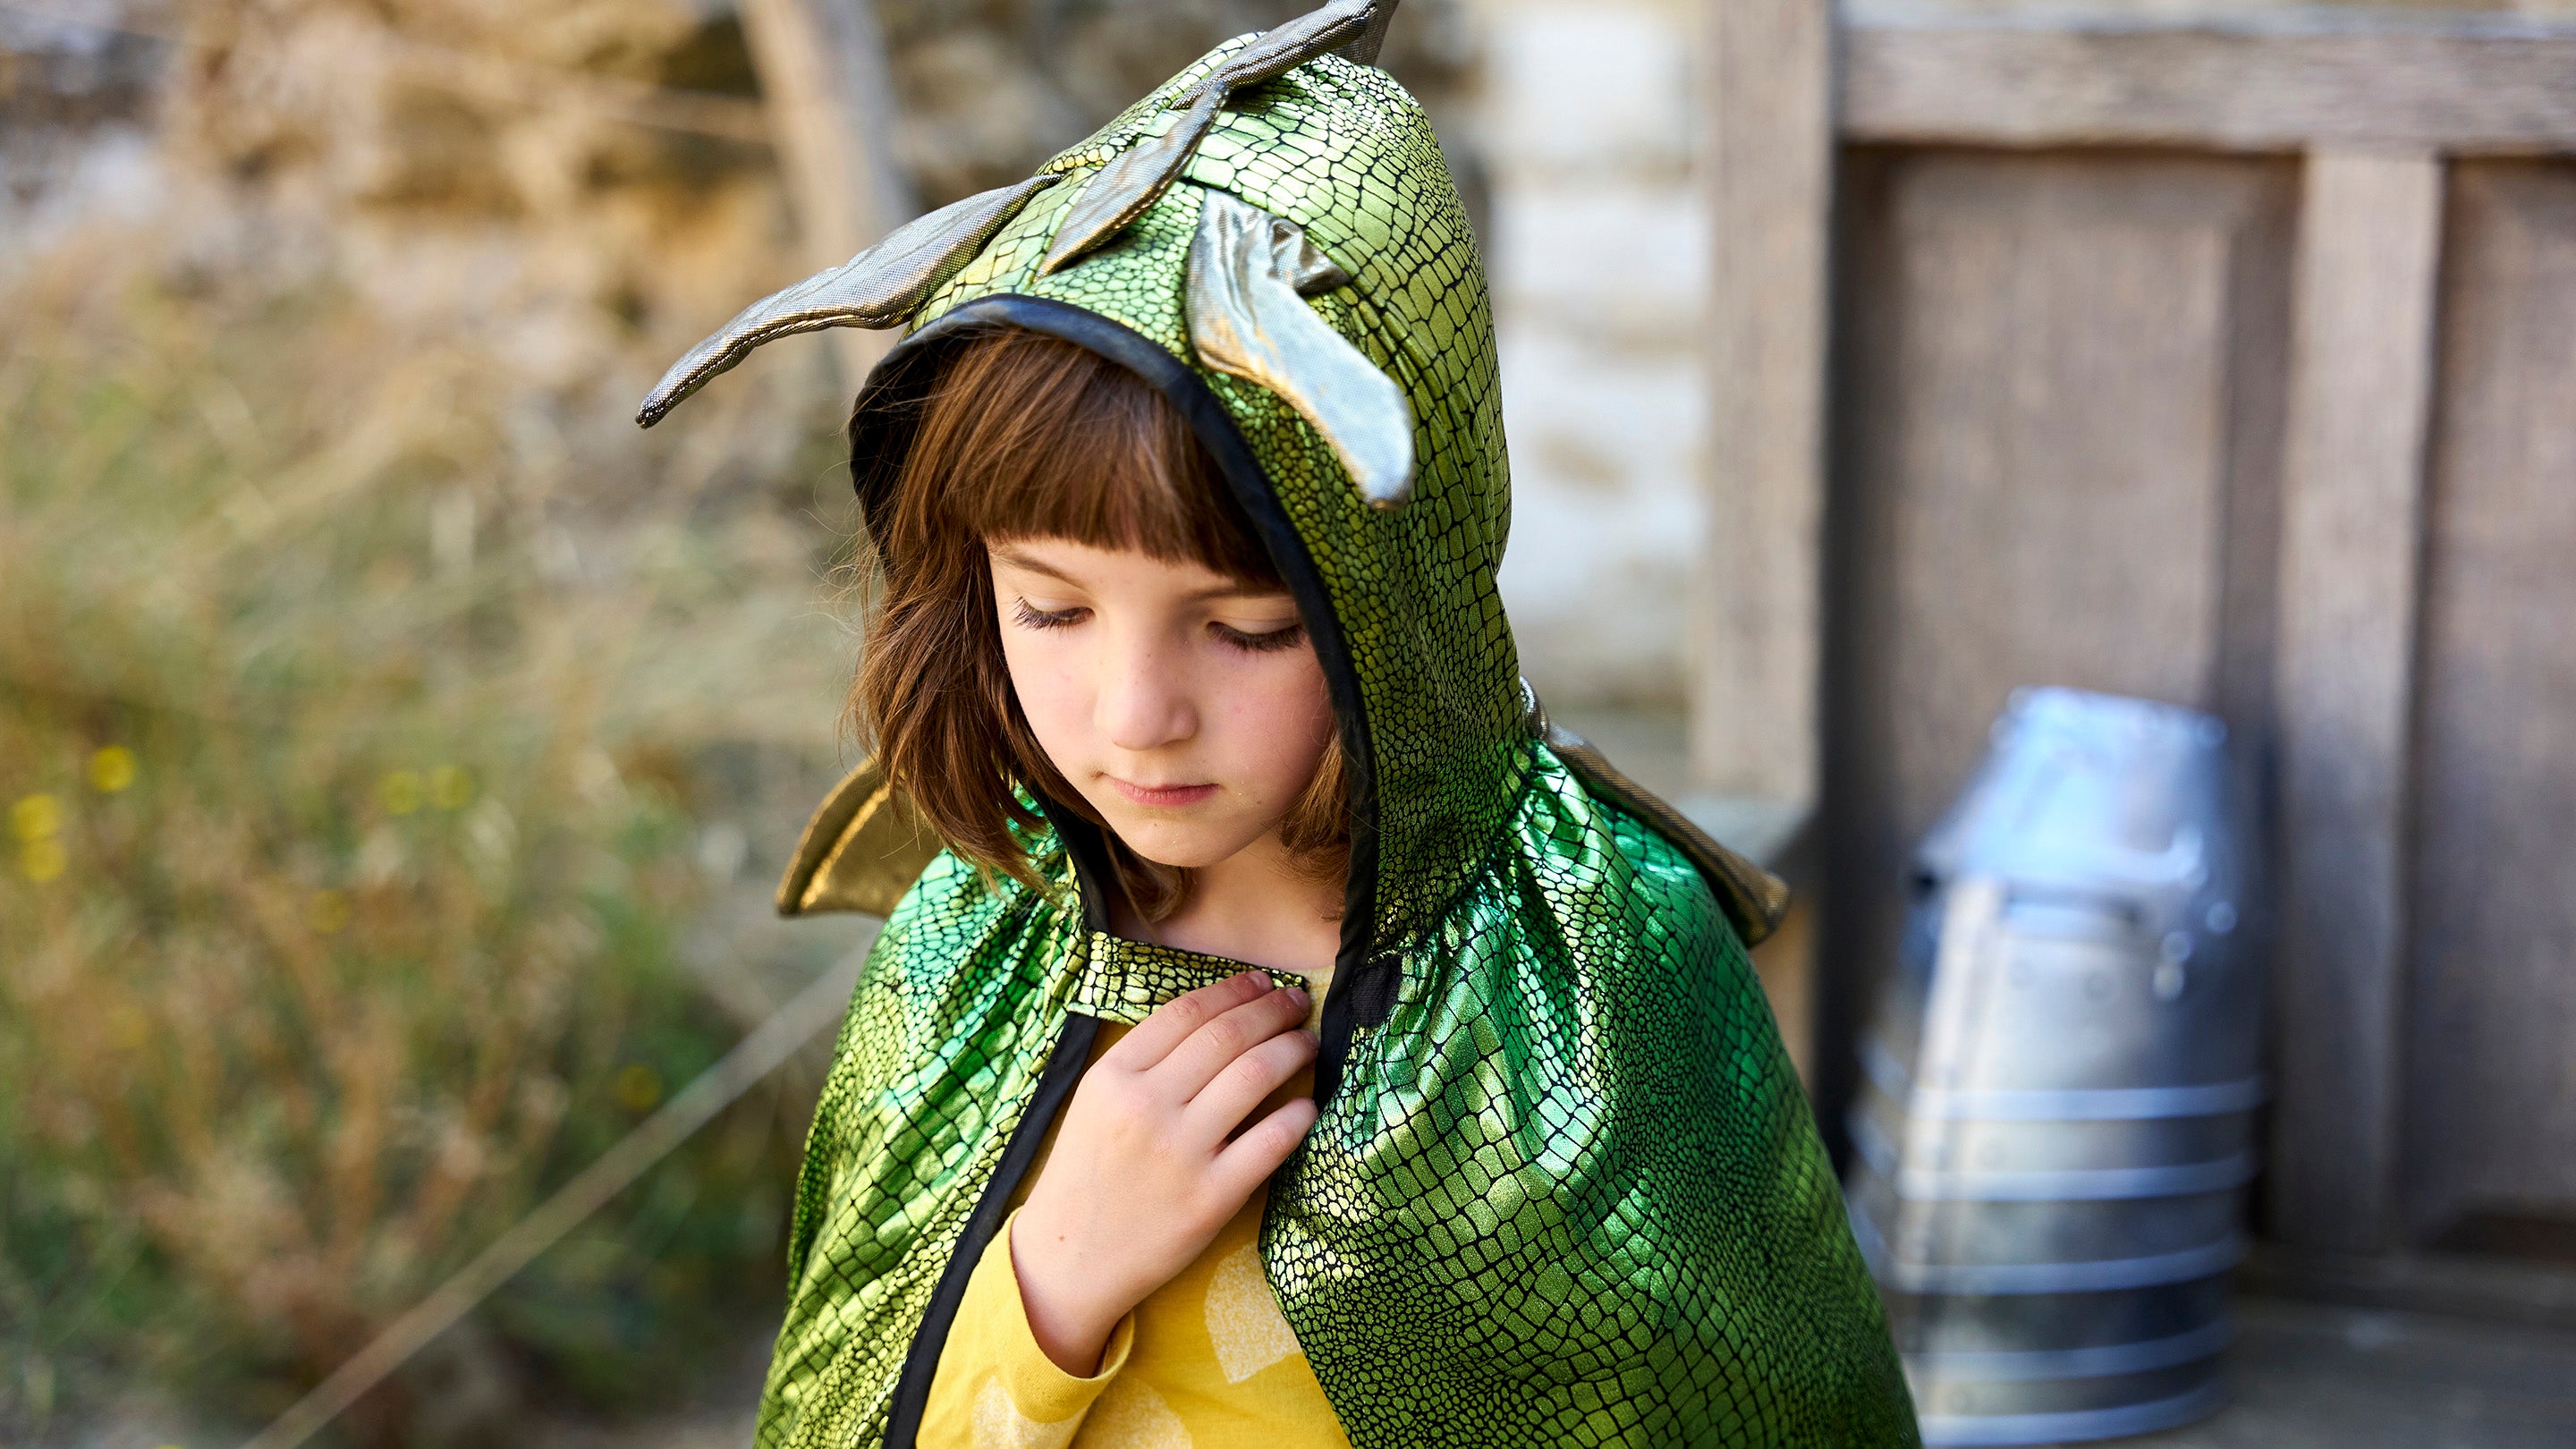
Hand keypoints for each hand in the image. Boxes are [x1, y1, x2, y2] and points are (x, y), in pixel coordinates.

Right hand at [1011, 971, 1318, 1374]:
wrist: (1069, 1263)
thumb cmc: (1085, 1179)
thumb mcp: (1095, 1106)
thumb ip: (1144, 1063)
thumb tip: (1216, 1019)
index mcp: (1113, 1077)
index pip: (1186, 1012)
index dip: (1233, 990)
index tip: (1262, 983)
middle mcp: (1146, 1106)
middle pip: (1227, 1036)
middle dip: (1272, 1010)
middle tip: (1298, 1002)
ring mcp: (1181, 1152)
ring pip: (1255, 1075)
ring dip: (1292, 1049)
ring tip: (1307, 1042)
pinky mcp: (1212, 1197)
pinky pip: (1271, 1140)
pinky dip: (1298, 1115)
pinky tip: (1308, 1105)